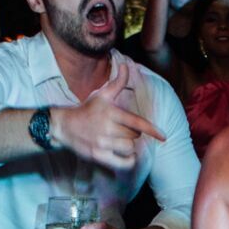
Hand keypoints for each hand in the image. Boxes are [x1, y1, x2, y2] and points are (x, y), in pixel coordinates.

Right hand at [52, 55, 164, 169]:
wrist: (64, 126)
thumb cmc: (87, 109)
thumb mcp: (102, 95)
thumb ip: (118, 82)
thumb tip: (126, 65)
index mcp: (111, 112)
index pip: (137, 122)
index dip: (152, 130)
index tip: (163, 136)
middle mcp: (107, 128)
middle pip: (134, 135)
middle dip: (133, 133)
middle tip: (124, 130)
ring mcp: (102, 143)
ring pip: (129, 148)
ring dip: (130, 146)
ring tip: (123, 141)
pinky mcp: (97, 156)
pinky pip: (121, 163)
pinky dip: (128, 161)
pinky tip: (128, 156)